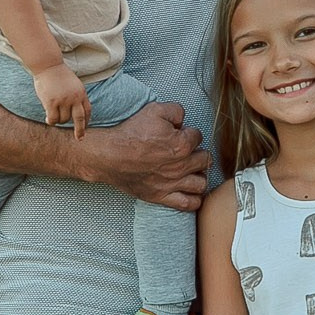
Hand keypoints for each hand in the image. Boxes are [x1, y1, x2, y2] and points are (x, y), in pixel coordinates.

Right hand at [33, 63, 90, 134]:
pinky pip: (53, 118)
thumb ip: (75, 97)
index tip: (85, 128)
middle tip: (80, 138)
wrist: (48, 65)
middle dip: (80, 130)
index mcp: (81, 93)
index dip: (86, 120)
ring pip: (64, 119)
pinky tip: (48, 119)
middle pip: (80, 119)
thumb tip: (73, 112)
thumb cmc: (58, 74)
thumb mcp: (73, 84)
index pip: (87, 110)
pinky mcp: (52, 102)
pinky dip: (51, 121)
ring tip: (53, 116)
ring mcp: (63, 100)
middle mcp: (74, 98)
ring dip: (59, 120)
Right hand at [79, 101, 208, 211]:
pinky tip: (189, 191)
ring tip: (191, 171)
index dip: (189, 132)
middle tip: (187, 151)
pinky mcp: (162, 196)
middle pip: (205, 160)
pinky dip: (194, 199)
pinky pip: (188, 204)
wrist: (109, 155)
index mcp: (182, 144)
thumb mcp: (154, 110)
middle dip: (198, 152)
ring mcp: (172, 183)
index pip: (198, 136)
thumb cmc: (130, 134)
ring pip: (201, 184)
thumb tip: (182, 120)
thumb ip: (176, 111)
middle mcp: (181, 166)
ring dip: (199, 176)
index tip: (180, 134)